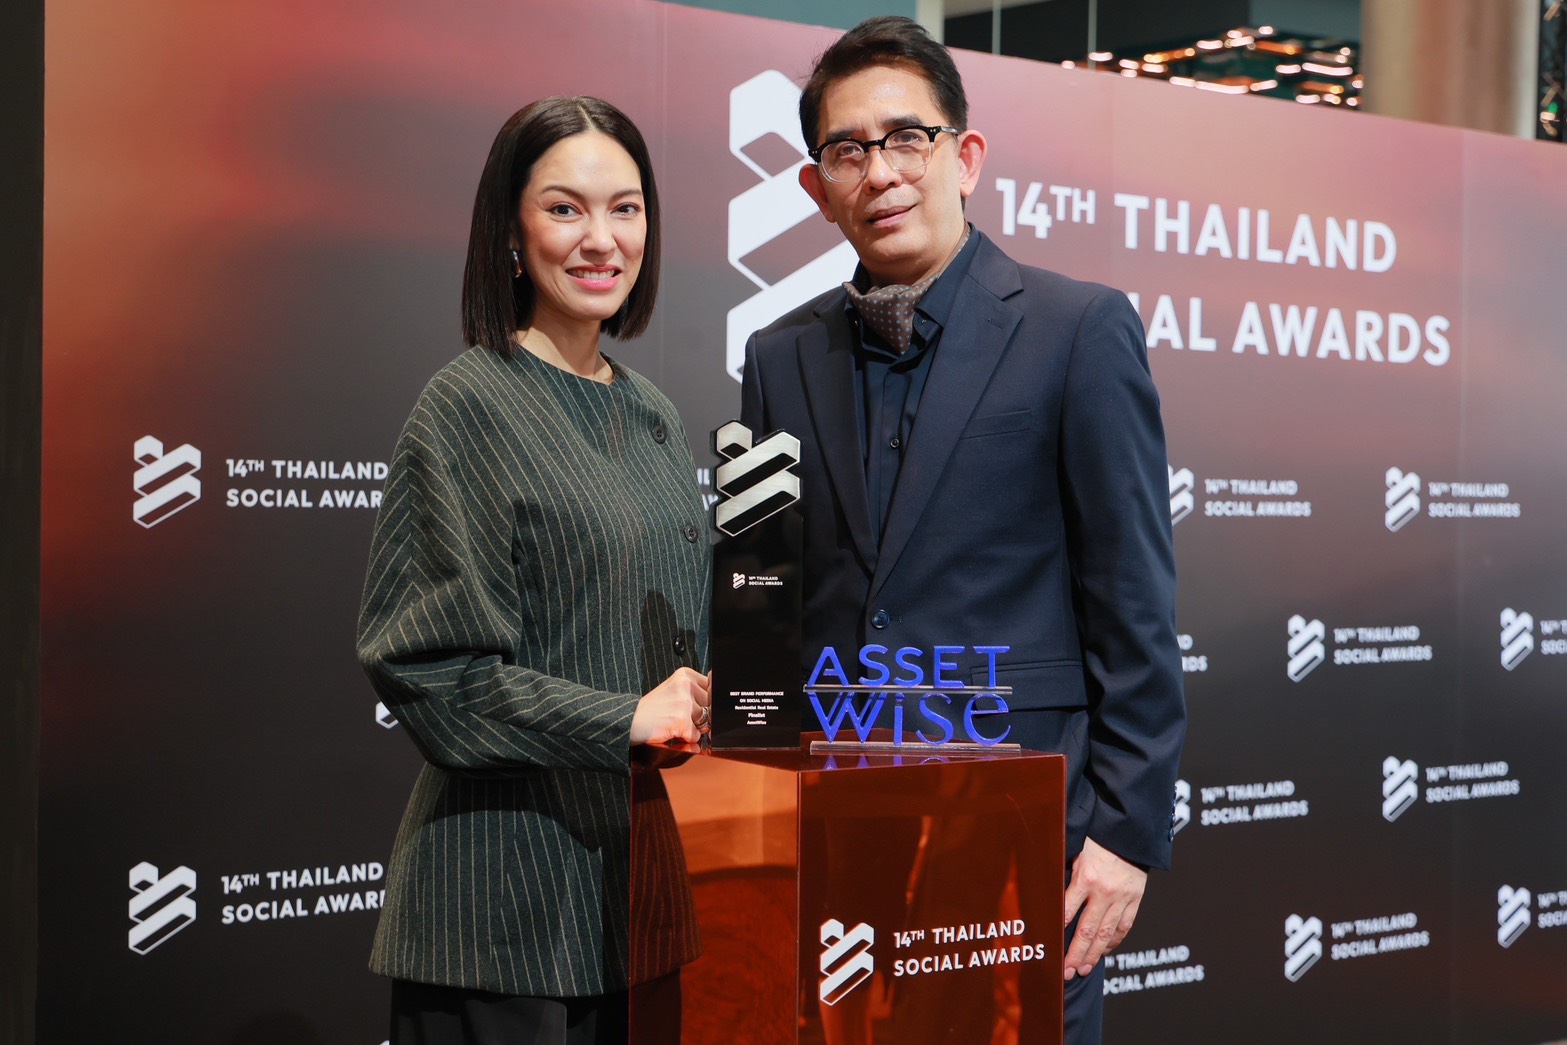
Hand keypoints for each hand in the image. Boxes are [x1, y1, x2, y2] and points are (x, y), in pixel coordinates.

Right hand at [629, 667, 710, 745]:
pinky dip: (686, 739)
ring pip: (705, 722)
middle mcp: (686, 685)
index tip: (695, 706)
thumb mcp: (674, 690)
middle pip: (711, 706)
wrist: (630, 720)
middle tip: (680, 717)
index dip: (706, 702)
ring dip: (692, 728)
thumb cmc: (652, 708)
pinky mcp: (682, 720)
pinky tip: (671, 731)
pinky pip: (696, 736)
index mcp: (685, 675)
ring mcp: (684, 703)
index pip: (712, 688)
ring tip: (674, 722)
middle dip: (700, 716)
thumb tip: (720, 705)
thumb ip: (695, 693)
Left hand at [1062, 837, 1146, 979]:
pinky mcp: (1135, 900)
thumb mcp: (1075, 850)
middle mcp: (1105, 892)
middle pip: (1087, 931)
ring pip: (1106, 934)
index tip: (1049, 948)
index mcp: (1086, 877)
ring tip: (1083, 969)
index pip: (1067, 911)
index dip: (1058, 931)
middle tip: (1066, 972)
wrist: (1130, 832)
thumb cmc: (1097, 838)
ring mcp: (1122, 898)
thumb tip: (1046, 891)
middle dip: (1075, 954)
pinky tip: (1104, 951)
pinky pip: (1124, 926)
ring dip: (1094, 955)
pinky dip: (1114, 941)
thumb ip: (1063, 872)